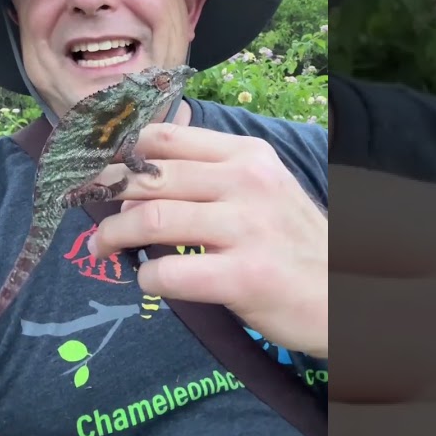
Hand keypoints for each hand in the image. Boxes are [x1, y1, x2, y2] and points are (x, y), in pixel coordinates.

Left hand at [88, 122, 327, 357]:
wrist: (344, 298)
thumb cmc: (290, 243)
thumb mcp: (262, 189)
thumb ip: (209, 176)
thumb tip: (134, 179)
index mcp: (247, 154)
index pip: (165, 136)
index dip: (121, 153)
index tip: (100, 172)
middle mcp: (246, 182)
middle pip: (149, 176)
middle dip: (106, 194)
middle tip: (91, 211)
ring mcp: (246, 228)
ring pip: (149, 219)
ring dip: (112, 235)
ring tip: (102, 247)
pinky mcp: (243, 276)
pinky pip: (168, 271)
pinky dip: (146, 277)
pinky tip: (148, 281)